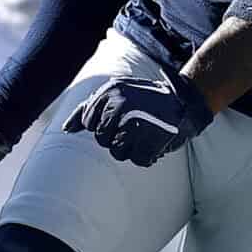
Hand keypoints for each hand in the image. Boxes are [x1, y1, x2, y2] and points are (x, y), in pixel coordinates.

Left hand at [63, 69, 212, 170]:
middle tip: (135, 126)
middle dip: (117, 138)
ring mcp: (136, 123)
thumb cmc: (145, 99)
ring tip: (145, 134)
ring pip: (118, 152)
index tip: (120, 118)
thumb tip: (67, 129)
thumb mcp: (116, 93)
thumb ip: (88, 109)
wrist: (185, 100)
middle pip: (102, 139)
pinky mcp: (151, 139)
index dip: (103, 125)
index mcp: (110, 91)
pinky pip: (138, 160)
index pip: (89, 122)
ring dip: (132, 148)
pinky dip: (147, 156)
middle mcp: (120, 105)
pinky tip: (154, 143)